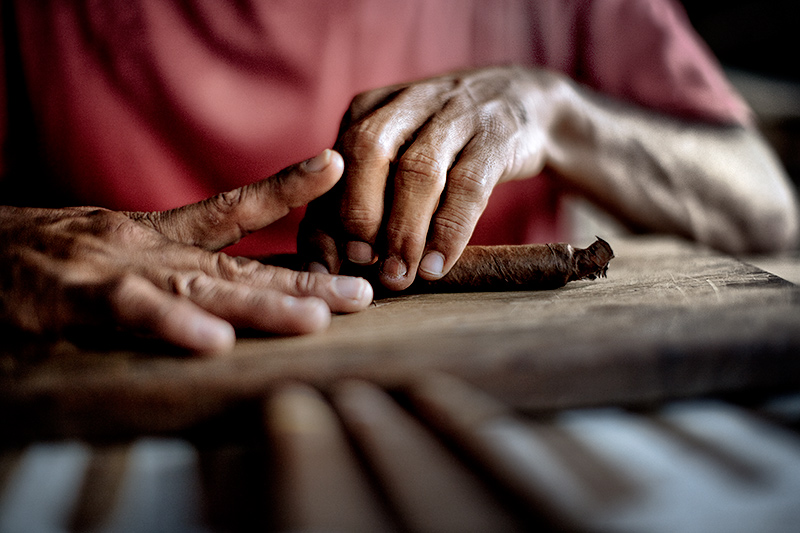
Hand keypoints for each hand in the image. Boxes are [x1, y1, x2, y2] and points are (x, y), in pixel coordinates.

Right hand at [0, 150, 372, 352]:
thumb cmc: (58, 256)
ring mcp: (118, 271)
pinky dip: (173, 327)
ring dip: (261, 304)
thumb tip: (239, 294)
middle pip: (240, 265)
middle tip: (362, 293)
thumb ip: (182, 269)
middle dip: (304, 280)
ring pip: (201, 289)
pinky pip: (132, 314)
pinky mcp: (76, 298)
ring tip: (317, 317)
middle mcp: (152, 249)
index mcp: (164, 235)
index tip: (334, 165)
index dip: (286, 187)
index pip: (235, 207)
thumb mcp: (129, 251)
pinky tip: (216, 343)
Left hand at [300, 66, 560, 289]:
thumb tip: (322, 265)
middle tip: (363, 263)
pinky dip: (450, 230)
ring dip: (404, 230)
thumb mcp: (399, 159)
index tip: (326, 267)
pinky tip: (438, 265)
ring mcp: (456, 115)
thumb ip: (358, 202)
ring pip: (418, 170)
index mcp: (371, 110)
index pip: (334, 162)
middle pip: (368, 149)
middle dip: (359, 213)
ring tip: (400, 276)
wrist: (526, 103)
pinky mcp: (497, 136)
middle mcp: (409, 104)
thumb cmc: (445, 148)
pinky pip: (469, 186)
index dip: (325, 218)